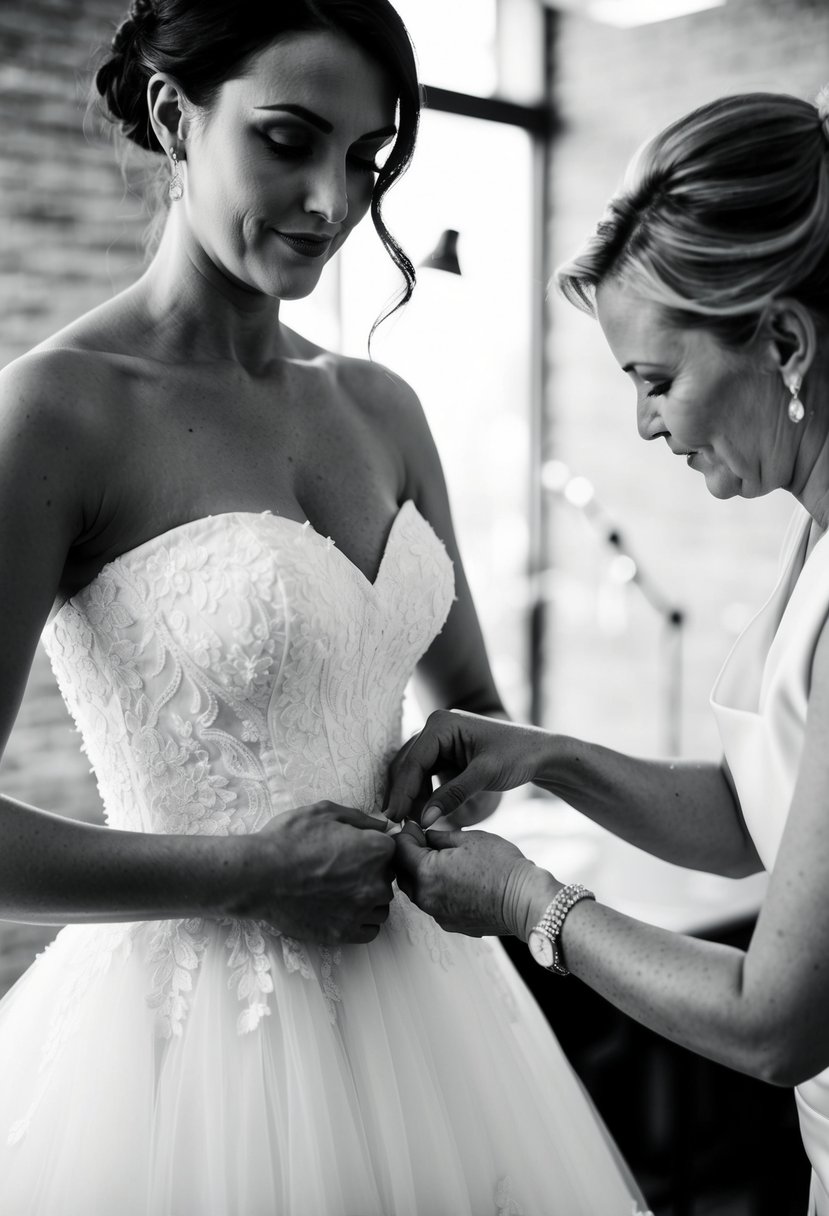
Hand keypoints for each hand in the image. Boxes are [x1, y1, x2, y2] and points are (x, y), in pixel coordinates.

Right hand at [236, 801, 395, 944]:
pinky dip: (361, 922)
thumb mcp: (324, 812)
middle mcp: (376, 882)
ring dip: (369, 900)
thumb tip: (381, 826)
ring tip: (341, 892)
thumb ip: (360, 819)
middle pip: (388, 880)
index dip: (373, 849)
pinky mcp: (345, 933)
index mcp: (376, 850)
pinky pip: (370, 931)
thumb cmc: (289, 839)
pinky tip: (343, 911)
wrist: (259, 875)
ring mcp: (361, 910)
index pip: (392, 851)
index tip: (355, 852)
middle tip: (343, 871)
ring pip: (381, 907)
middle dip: (371, 875)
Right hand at [385, 709, 550, 827]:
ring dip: (412, 797)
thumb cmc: (517, 755)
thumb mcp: (485, 775)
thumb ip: (453, 796)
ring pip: (413, 772)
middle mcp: (434, 727)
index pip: (413, 762)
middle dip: (404, 796)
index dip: (403, 793)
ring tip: (413, 824)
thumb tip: (423, 820)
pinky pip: (425, 774)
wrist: (539, 752)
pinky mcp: (444, 753)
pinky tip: (426, 814)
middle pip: (408, 766)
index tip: (395, 819)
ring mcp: (438, 739)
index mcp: (440, 724)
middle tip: (399, 826)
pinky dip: (423, 794)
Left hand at [393, 822, 557, 938]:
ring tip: (443, 860)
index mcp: (426, 873)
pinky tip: (456, 880)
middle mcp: (426, 898)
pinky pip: (433, 904)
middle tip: (426, 842)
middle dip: (409, 856)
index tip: (417, 827)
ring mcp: (437, 914)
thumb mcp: (468, 839)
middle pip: (402, 873)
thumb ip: (437, 836)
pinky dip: (436, 890)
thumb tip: (423, 835)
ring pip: (416, 890)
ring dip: (421, 874)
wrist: (525, 901)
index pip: (399, 849)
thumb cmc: (501, 866)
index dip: (406, 834)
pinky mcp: (450, 924)